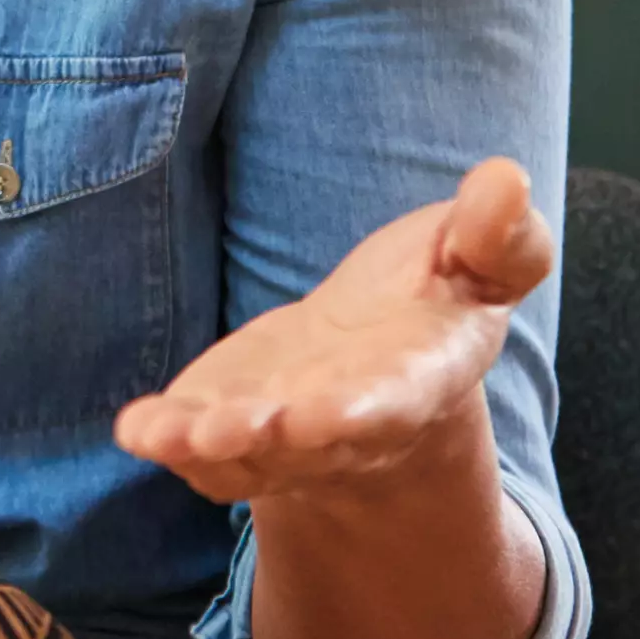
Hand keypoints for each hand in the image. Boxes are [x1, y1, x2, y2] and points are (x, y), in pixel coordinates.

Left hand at [116, 155, 553, 506]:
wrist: (379, 351)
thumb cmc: (434, 296)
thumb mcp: (477, 258)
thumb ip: (497, 235)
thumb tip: (506, 180)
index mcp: (416, 380)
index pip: (389, 405)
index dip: (353, 414)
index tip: (318, 416)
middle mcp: (346, 424)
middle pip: (308, 445)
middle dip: (267, 440)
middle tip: (224, 429)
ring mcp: (281, 433)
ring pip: (244, 458)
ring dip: (204, 448)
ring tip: (164, 433)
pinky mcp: (226, 419)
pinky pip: (196, 448)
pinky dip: (164, 439)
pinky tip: (133, 429)